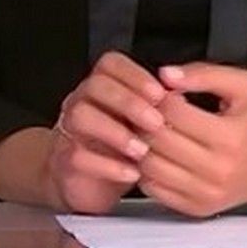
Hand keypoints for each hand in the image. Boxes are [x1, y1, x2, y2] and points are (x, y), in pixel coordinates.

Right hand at [49, 51, 167, 213]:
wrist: (85, 182)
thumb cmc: (117, 148)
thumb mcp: (138, 124)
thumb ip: (156, 108)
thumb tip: (181, 96)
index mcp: (101, 89)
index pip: (110, 65)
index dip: (134, 75)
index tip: (159, 93)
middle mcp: (82, 103)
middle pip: (95, 86)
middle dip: (129, 102)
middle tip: (156, 122)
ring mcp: (70, 131)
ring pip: (81, 116)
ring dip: (116, 132)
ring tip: (142, 150)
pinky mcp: (65, 161)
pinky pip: (77, 156)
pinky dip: (107, 165)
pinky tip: (132, 172)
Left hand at [138, 63, 246, 216]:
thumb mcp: (243, 85)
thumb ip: (204, 74)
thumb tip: (166, 74)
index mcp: (230, 138)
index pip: (173, 113)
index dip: (160, 96)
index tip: (162, 92)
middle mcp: (218, 170)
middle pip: (157, 140)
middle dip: (146, 119)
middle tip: (149, 110)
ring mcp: (207, 193)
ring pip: (149, 166)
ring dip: (141, 145)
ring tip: (151, 131)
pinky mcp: (198, 208)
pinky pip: (153, 188)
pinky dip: (146, 170)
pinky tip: (156, 154)